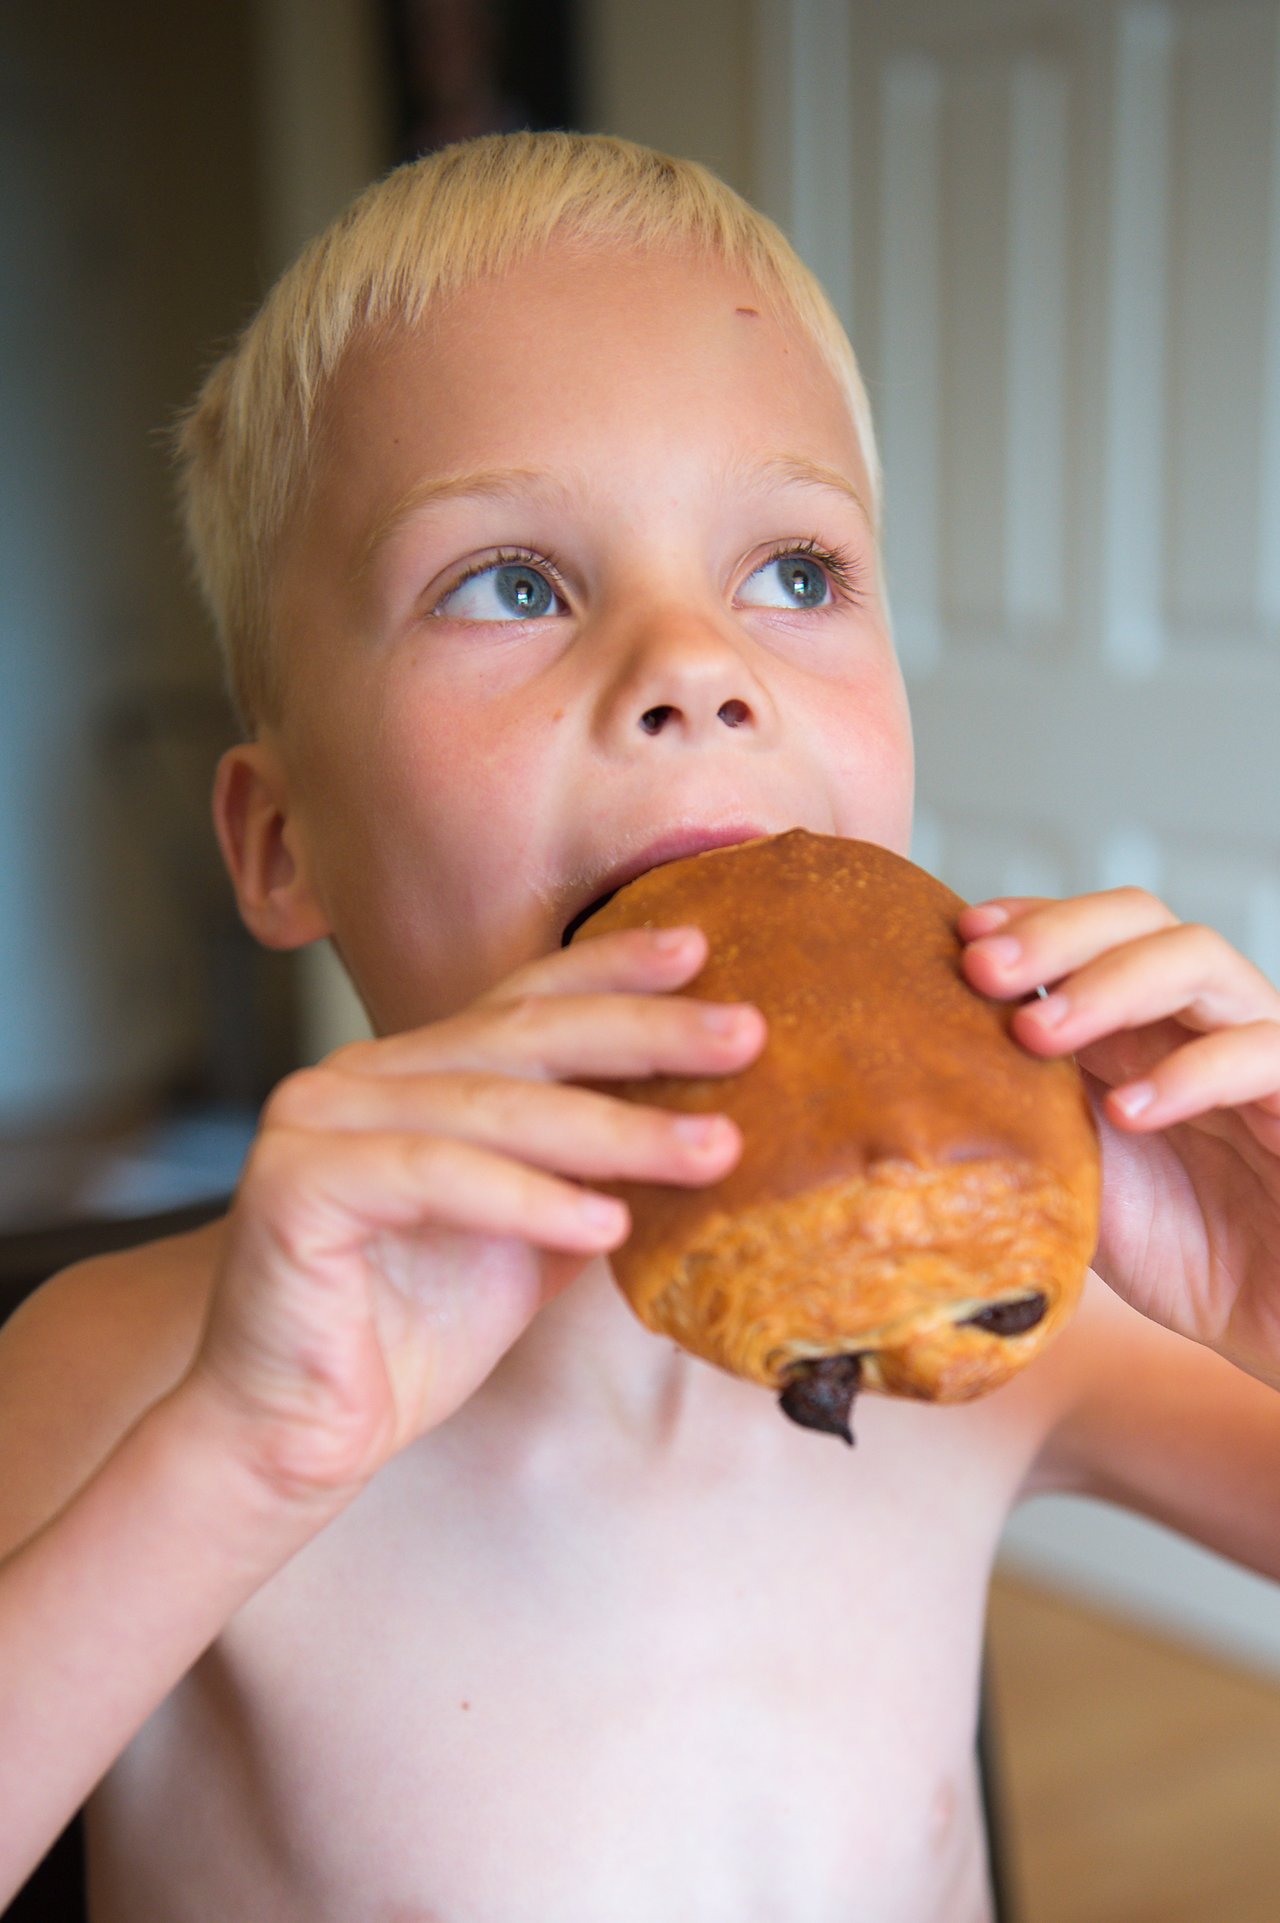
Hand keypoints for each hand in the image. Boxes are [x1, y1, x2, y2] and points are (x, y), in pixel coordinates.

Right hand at [188, 926, 764, 1500]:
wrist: (301, 1437)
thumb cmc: (412, 1337)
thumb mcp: (532, 1240)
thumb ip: (593, 1175)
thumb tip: (710, 1127)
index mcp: (415, 1072)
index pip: (526, 1001)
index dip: (614, 971)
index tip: (704, 950)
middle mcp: (362, 1075)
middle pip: (522, 1033)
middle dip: (646, 1033)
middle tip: (745, 1035)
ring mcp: (319, 1117)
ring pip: (492, 1106)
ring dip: (616, 1129)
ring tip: (715, 1150)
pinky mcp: (297, 1181)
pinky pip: (436, 1175)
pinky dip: (528, 1199)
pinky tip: (606, 1226)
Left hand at [958, 889, 1279, 1386]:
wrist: (1278, 1320)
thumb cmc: (1180, 1248)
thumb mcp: (1078, 1175)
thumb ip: (1024, 1114)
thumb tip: (907, 1077)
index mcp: (1138, 1023)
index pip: (1088, 930)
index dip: (1027, 919)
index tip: (957, 938)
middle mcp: (1197, 1018)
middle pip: (1139, 919)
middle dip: (1053, 933)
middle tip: (980, 970)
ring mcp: (1259, 1046)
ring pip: (1198, 958)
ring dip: (1107, 982)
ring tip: (1036, 1035)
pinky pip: (1262, 1051)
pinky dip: (1188, 1072)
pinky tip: (1125, 1109)